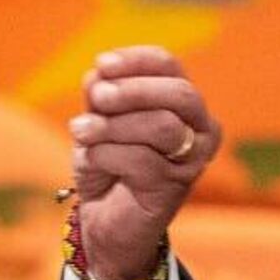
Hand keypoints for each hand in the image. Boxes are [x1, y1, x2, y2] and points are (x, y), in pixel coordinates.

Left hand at [69, 46, 220, 279]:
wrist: (104, 219)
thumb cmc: (106, 163)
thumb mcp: (98, 121)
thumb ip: (100, 96)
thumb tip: (98, 74)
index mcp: (182, 103)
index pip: (170, 66)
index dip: (135, 60)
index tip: (101, 64)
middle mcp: (200, 129)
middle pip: (180, 94)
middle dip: (133, 90)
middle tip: (97, 97)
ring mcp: (192, 161)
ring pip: (162, 126)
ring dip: (113, 125)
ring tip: (80, 130)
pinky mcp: (173, 189)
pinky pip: (140, 160)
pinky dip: (106, 154)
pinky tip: (90, 158)